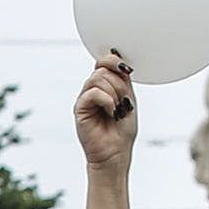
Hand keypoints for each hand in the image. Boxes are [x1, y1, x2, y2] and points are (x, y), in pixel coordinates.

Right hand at [74, 53, 139, 171]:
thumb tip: (115, 55)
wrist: (115, 153)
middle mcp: (93, 90)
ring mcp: (85, 98)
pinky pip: (93, 93)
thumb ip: (122, 79)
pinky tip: (111, 112)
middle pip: (103, 69)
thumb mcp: (129, 99)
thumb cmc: (122, 131)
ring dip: (114, 93)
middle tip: (123, 103)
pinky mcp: (80, 109)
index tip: (127, 71)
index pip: (104, 61)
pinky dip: (106, 100)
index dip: (115, 61)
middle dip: (119, 85)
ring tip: (117, 110)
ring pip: (98, 79)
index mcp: (105, 86)